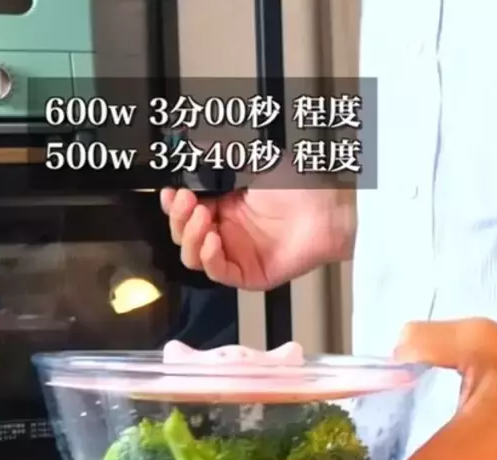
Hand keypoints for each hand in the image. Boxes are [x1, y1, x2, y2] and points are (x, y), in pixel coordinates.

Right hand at [160, 165, 353, 290]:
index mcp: (223, 208)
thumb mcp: (253, 163)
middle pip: (184, 236)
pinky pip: (218, 273)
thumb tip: (191, 148)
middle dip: (179, 219)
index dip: (174, 205)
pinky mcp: (248, 274)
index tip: (170, 191)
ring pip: (195, 257)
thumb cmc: (300, 187)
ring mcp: (236, 255)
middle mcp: (226, 233)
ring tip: (202, 217)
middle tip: (186, 201)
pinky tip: (213, 240)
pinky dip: (210, 258)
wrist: (326, 209)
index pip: (185, 213)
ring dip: (191, 238)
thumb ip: (220, 158)